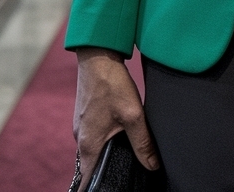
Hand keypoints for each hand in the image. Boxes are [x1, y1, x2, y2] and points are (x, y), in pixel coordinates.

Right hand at [73, 48, 159, 190]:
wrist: (98, 55)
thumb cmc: (111, 84)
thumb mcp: (133, 114)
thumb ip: (143, 142)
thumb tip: (152, 165)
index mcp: (88, 146)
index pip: (87, 181)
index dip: (98, 188)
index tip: (112, 187)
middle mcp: (81, 140)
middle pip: (92, 166)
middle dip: (106, 171)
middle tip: (126, 171)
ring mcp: (82, 127)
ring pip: (95, 150)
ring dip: (107, 153)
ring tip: (125, 152)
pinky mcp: (86, 116)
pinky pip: (95, 136)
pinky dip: (106, 139)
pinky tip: (120, 132)